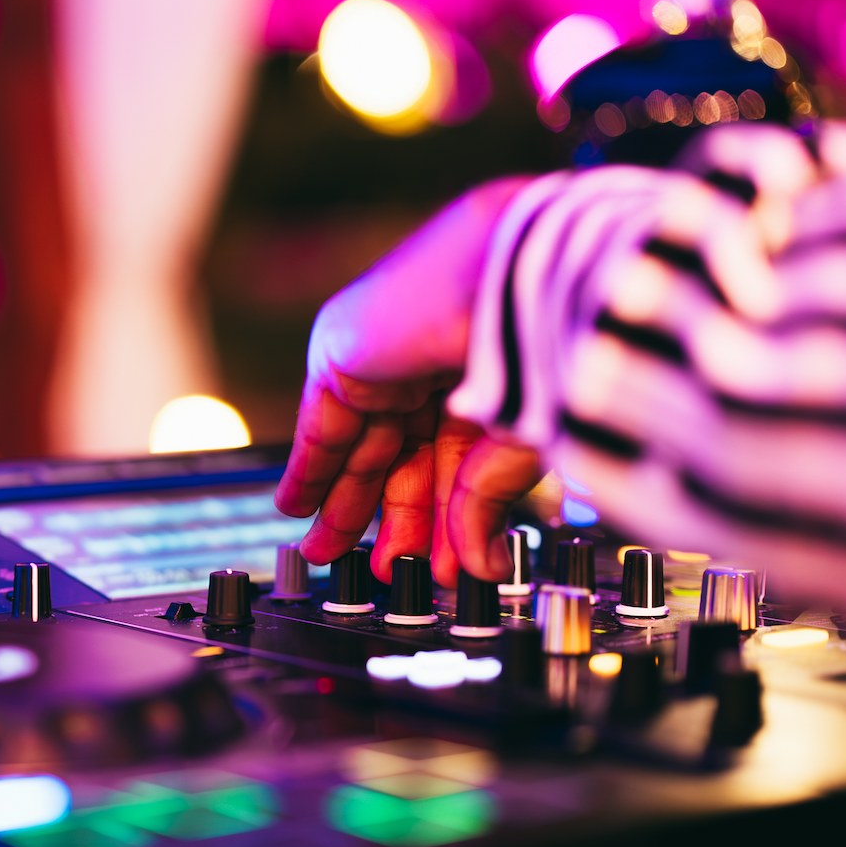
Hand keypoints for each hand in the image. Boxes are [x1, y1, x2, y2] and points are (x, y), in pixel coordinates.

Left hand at [274, 178, 542, 586]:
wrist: (527, 275)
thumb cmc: (551, 336)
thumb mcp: (520, 437)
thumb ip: (484, 501)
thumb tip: (477, 567)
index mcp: (497, 366)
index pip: (460, 457)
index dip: (448, 516)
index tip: (441, 567)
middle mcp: (441, 358)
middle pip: (407, 455)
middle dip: (395, 518)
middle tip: (386, 571)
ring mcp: (391, 352)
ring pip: (364, 445)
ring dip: (348, 504)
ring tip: (333, 555)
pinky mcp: (344, 354)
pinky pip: (321, 423)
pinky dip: (308, 468)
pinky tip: (294, 506)